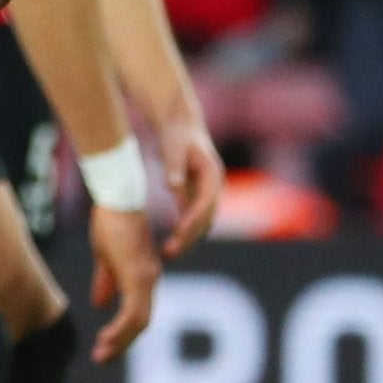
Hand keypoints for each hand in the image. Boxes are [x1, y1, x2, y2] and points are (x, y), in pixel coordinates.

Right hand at [86, 204, 160, 362]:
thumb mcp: (105, 254)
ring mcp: (146, 278)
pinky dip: (121, 330)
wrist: (118, 195)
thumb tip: (101, 305)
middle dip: (122, 343)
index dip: (123, 332)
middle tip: (102, 358)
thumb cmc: (112, 218)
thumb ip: (106, 280)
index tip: (105, 346)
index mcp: (142, 274)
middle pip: (141, 322)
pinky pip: (134, 313)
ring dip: (121, 341)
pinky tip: (106, 339)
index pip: (137, 312)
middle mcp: (149, 278)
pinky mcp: (138, 275)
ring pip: (140, 322)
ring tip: (101, 354)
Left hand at [158, 118, 223, 257]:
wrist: (180, 126)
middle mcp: (214, 187)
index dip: (192, 219)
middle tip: (170, 253)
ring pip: (201, 224)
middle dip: (190, 237)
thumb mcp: (173, 147)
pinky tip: (170, 245)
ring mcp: (207, 194)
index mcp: (212, 175)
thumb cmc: (176, 134)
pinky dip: (184, 233)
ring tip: (168, 256)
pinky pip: (192, 220)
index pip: (205, 203)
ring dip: (188, 241)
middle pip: (206, 219)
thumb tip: (173, 187)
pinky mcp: (197, 197)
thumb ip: (173, 167)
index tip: (177, 233)